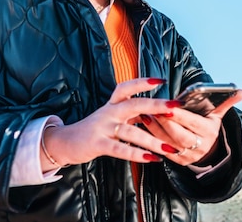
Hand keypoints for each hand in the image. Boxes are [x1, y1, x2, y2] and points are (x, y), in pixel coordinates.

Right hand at [40, 77, 182, 168]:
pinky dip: (137, 154)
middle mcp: (108, 112)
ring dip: (153, 140)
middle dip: (156, 105)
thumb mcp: (111, 116)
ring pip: (131, 132)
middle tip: (175, 107)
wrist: (65, 142)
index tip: (162, 81)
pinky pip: (120, 149)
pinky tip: (151, 159)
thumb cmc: (94, 129)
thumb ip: (131, 113)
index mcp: (112, 104)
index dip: (143, 82)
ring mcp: (102, 128)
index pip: (127, 87)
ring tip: (170, 148)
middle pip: (134, 104)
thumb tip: (156, 110)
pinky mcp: (98, 144)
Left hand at [138, 88, 241, 165]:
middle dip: (163, 122)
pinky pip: (161, 150)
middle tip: (150, 108)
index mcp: (209, 132)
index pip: (192, 122)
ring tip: (143, 114)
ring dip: (153, 129)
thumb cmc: (209, 125)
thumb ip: (229, 101)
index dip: (179, 115)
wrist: (208, 150)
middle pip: (178, 134)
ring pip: (167, 142)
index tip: (166, 105)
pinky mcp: (177, 161)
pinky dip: (151, 137)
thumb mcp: (218, 115)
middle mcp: (199, 145)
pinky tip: (143, 125)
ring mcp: (188, 155)